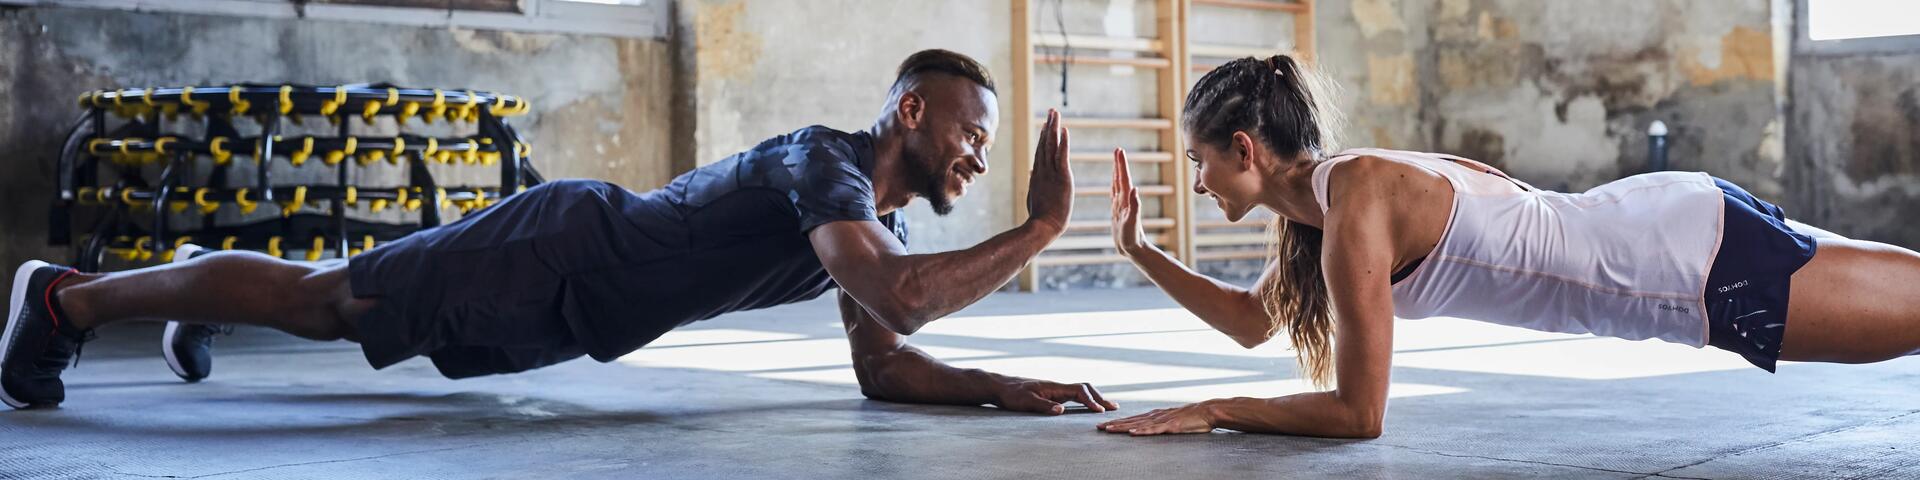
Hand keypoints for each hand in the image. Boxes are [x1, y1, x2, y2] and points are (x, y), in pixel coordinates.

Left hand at [991, 378, 1117, 414]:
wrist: (1001, 387)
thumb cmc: (1012, 395)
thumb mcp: (1025, 402)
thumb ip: (1043, 406)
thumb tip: (1061, 411)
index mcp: (1054, 387)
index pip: (1079, 391)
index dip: (1090, 401)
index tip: (1099, 411)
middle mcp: (1058, 387)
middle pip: (1085, 388)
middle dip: (1100, 397)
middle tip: (1114, 407)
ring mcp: (1056, 390)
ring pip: (1081, 391)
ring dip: (1095, 397)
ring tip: (1109, 406)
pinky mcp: (1054, 395)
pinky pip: (1075, 395)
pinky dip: (1087, 400)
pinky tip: (1091, 406)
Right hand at [1025, 109, 1072, 234]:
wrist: (1043, 226)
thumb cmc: (1040, 216)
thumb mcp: (1034, 196)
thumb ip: (1034, 181)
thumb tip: (1031, 172)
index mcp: (1038, 175)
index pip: (1041, 152)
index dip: (1044, 136)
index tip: (1046, 124)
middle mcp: (1043, 170)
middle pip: (1045, 144)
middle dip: (1049, 126)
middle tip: (1052, 112)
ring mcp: (1051, 173)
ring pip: (1052, 146)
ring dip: (1054, 128)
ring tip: (1056, 114)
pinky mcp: (1062, 177)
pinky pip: (1062, 156)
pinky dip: (1063, 142)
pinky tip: (1064, 130)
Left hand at [1096, 401, 1216, 435]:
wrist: (1207, 411)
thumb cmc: (1192, 417)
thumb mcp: (1173, 420)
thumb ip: (1162, 423)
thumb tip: (1151, 427)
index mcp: (1155, 415)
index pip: (1133, 419)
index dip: (1118, 422)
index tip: (1105, 424)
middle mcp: (1156, 416)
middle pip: (1131, 420)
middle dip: (1114, 424)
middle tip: (1098, 427)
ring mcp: (1163, 420)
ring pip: (1138, 424)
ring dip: (1123, 427)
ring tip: (1109, 430)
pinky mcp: (1171, 426)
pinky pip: (1154, 430)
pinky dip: (1142, 431)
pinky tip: (1132, 432)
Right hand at [1109, 148, 1148, 256]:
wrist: (1133, 250)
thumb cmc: (1132, 238)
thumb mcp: (1132, 222)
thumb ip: (1135, 206)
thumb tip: (1135, 189)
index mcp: (1127, 200)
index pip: (1123, 179)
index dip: (1121, 165)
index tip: (1119, 151)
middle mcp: (1124, 201)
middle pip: (1120, 178)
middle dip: (1119, 164)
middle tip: (1117, 150)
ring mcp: (1121, 206)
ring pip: (1117, 185)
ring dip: (1116, 173)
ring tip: (1115, 162)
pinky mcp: (1118, 212)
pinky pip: (1114, 195)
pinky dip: (1113, 186)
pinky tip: (1113, 183)